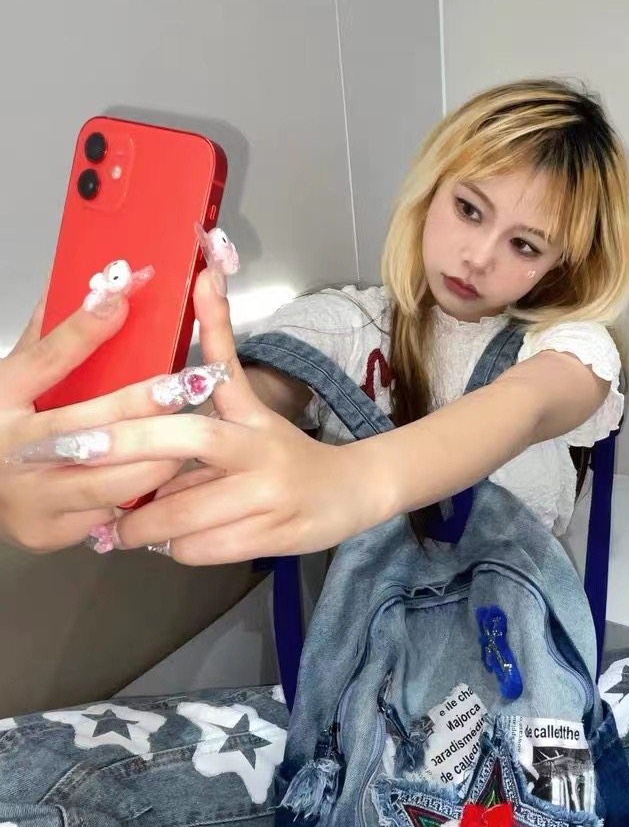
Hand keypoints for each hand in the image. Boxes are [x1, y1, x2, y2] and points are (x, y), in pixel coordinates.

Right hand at [0, 281, 194, 551]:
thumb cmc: (6, 427)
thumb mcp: (16, 379)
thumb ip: (51, 336)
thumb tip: (100, 281)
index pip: (41, 360)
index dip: (81, 331)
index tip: (121, 299)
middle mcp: (11, 450)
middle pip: (82, 426)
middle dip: (139, 405)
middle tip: (184, 384)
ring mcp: (29, 497)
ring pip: (106, 480)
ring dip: (155, 459)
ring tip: (193, 435)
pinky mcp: (50, 532)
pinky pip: (111, 511)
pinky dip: (145, 495)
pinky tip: (177, 478)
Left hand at [72, 274, 395, 563]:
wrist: (350, 492)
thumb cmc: (285, 449)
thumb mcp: (250, 402)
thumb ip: (221, 349)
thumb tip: (203, 278)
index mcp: (248, 418)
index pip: (195, 399)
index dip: (137, 414)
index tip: (82, 428)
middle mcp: (259, 454)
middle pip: (183, 449)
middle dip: (123, 461)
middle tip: (79, 472)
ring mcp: (268, 498)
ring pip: (183, 515)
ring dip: (143, 525)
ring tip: (122, 527)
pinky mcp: (270, 538)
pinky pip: (202, 549)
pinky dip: (176, 548)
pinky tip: (167, 542)